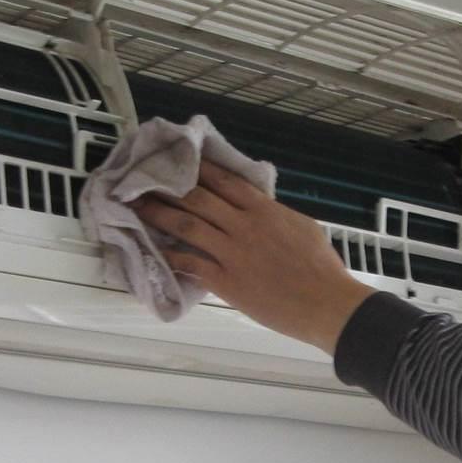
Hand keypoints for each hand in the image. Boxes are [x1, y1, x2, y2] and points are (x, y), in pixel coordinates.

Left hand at [129, 160, 376, 353]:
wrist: (325, 302)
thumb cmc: (322, 268)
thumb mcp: (302, 226)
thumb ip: (275, 214)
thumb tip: (258, 207)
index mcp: (265, 210)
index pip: (224, 181)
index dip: (197, 168)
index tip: (178, 159)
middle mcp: (244, 226)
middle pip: (198, 198)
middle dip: (168, 188)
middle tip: (143, 181)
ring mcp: (233, 253)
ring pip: (188, 226)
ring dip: (159, 215)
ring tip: (137, 208)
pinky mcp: (227, 282)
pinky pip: (191, 264)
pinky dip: (171, 256)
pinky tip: (154, 251)